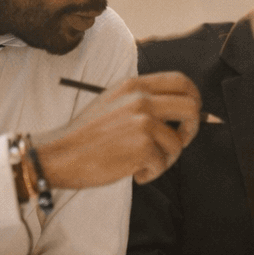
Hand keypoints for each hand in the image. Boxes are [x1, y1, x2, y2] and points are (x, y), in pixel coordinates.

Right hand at [35, 72, 201, 186]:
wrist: (59, 155)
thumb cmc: (86, 136)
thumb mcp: (113, 102)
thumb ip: (142, 100)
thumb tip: (181, 109)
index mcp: (134, 85)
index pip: (181, 81)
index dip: (194, 99)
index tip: (190, 116)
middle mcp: (141, 98)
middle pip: (192, 107)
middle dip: (191, 129)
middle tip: (178, 143)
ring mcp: (143, 121)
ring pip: (178, 142)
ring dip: (165, 159)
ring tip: (143, 164)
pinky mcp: (142, 146)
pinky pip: (163, 163)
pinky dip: (151, 173)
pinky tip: (133, 172)